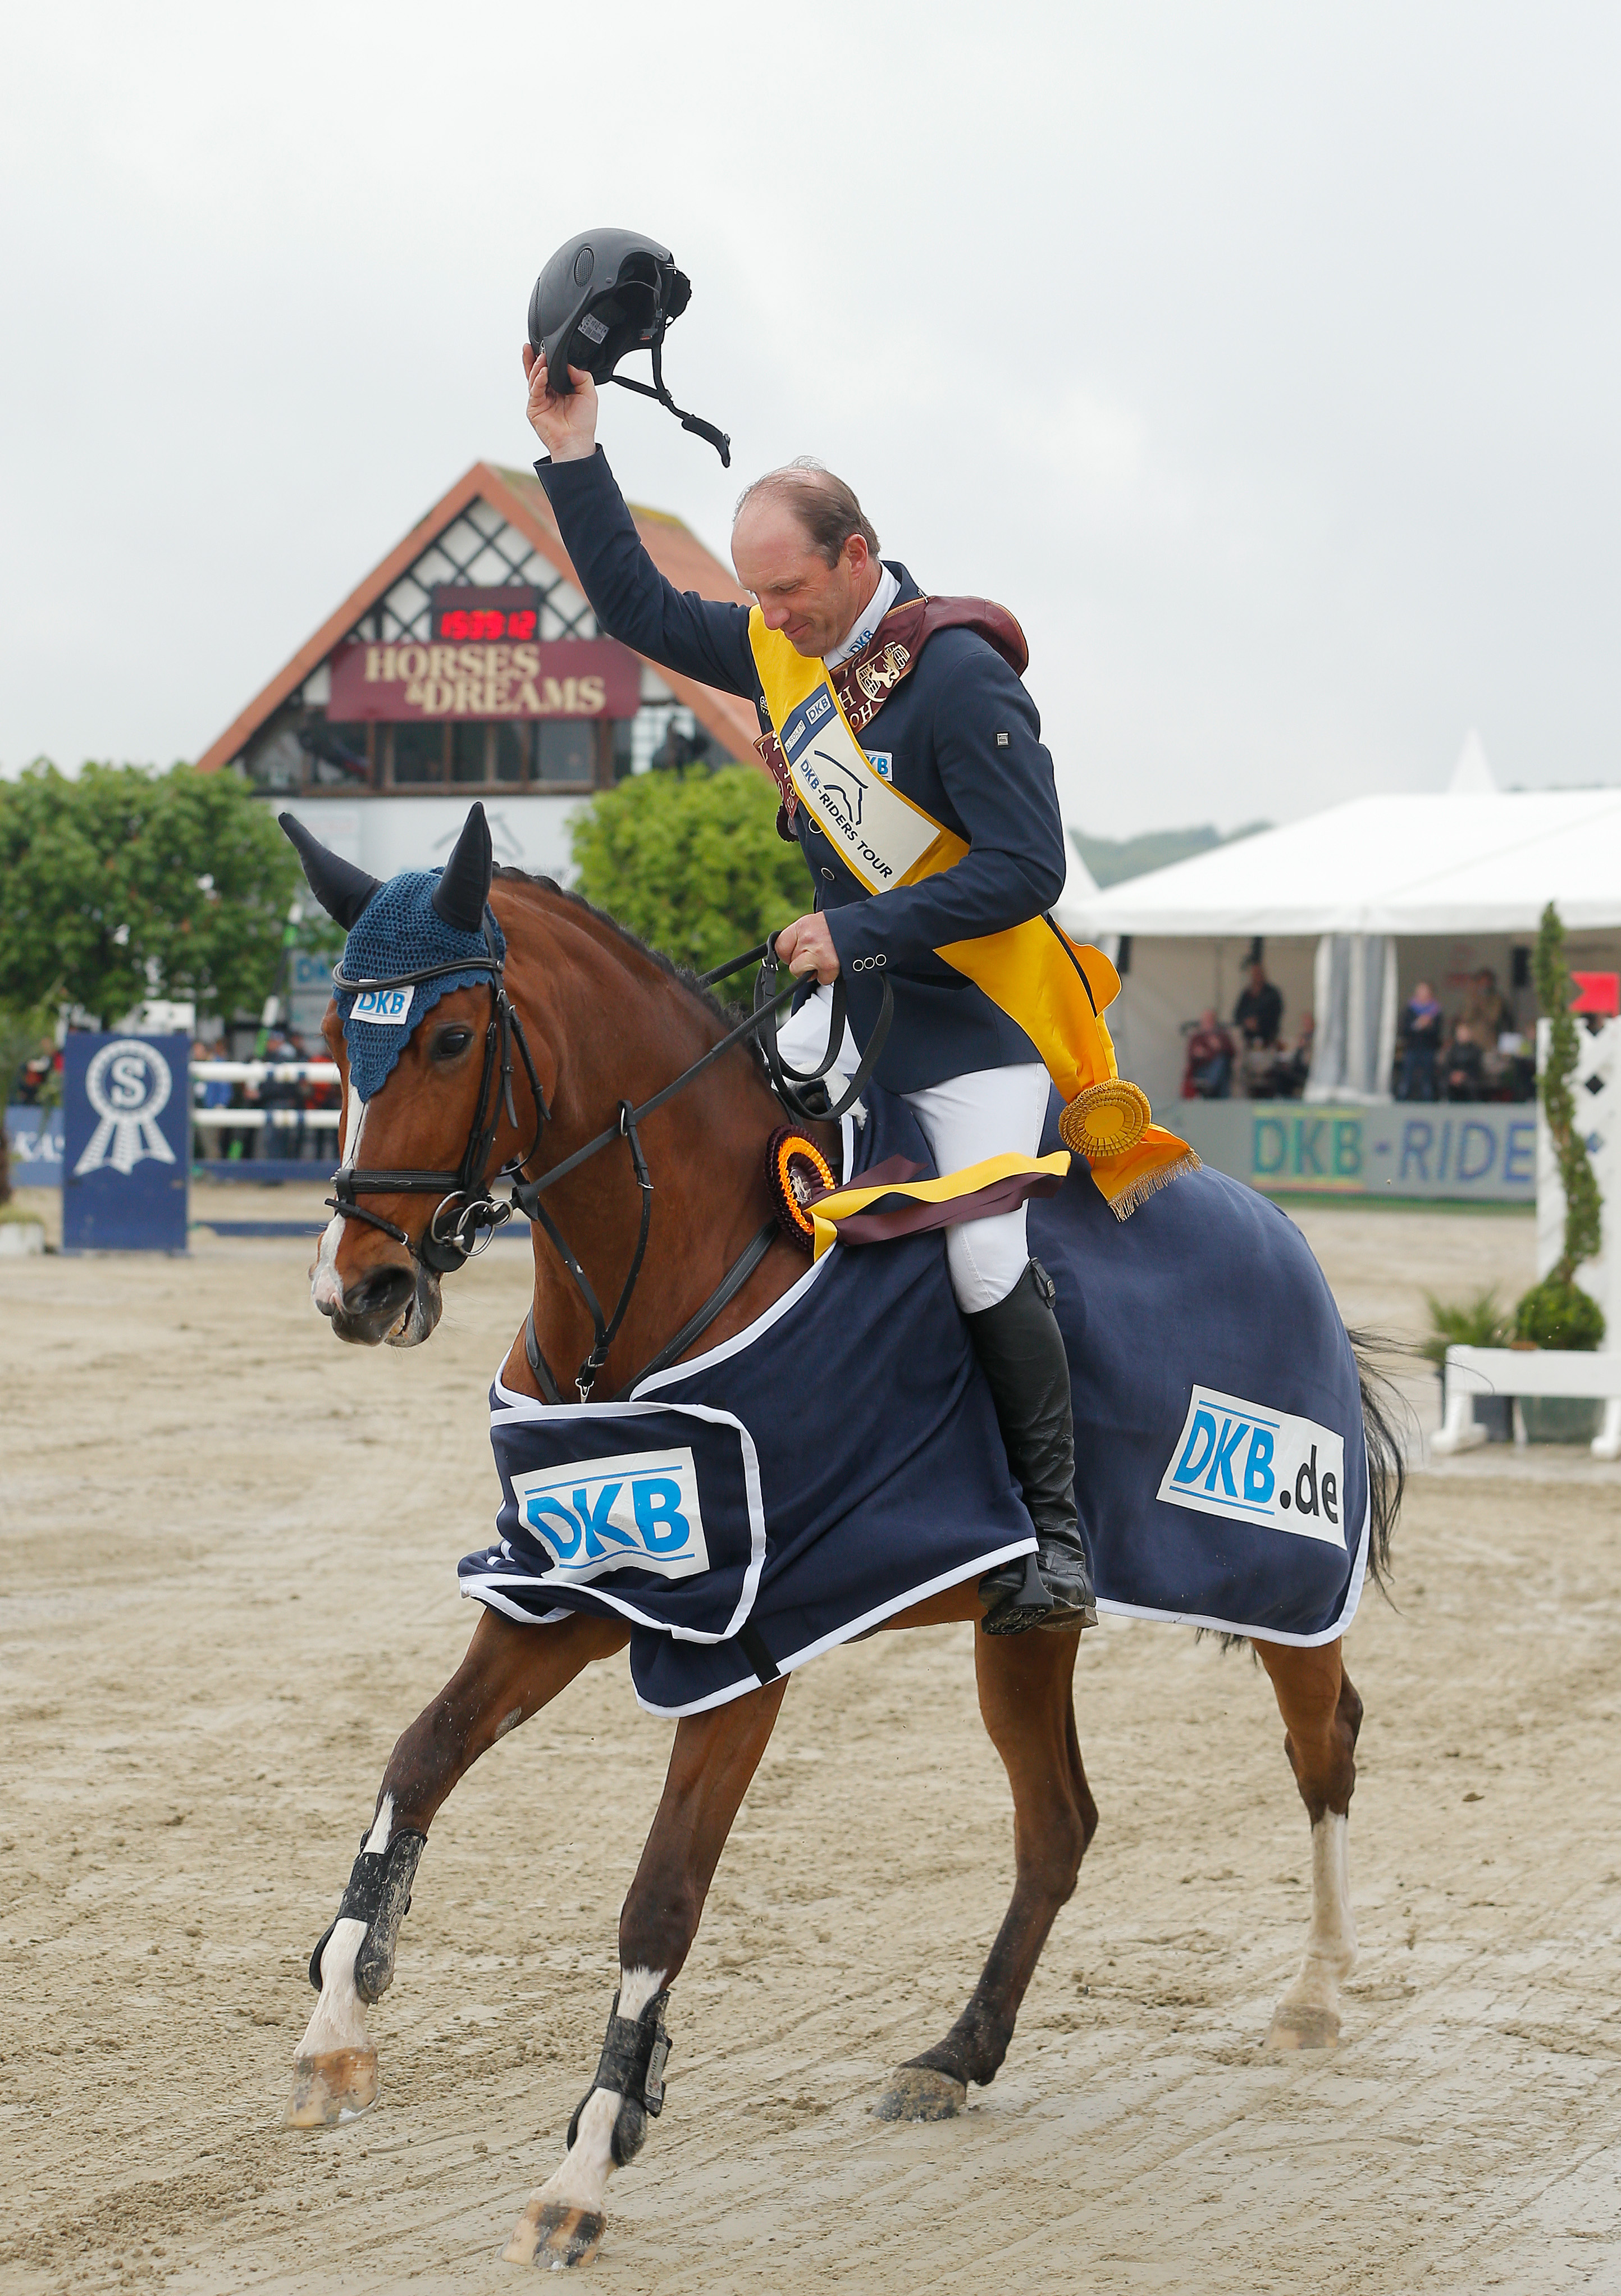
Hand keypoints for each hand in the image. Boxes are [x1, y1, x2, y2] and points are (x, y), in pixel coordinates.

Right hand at [522, 343, 598, 462]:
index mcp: (561, 389)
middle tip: (533, 345)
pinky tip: (543, 372)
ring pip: (534, 378)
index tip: (548, 347)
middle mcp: (549, 393)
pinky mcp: (534, 408)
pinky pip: (534, 389)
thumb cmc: (583, 423)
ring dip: (536, 366)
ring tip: (541, 356)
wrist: (577, 441)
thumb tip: (569, 364)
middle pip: (538, 371)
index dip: (549, 358)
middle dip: (534, 357)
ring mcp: (540, 400)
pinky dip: (538, 379)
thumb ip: (581, 376)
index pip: (552, 369)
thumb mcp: (589, 393)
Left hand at [774, 913, 839, 982]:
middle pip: (791, 963)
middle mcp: (808, 938)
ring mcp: (817, 952)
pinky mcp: (828, 964)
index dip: (787, 955)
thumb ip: (799, 937)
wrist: (862, 928)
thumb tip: (786, 954)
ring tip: (824, 960)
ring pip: (800, 973)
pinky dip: (827, 976)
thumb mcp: (814, 924)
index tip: (794, 956)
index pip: (780, 946)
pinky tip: (833, 964)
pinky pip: (820, 979)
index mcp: (802, 926)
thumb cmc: (838, 928)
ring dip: (812, 972)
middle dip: (802, 964)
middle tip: (816, 956)